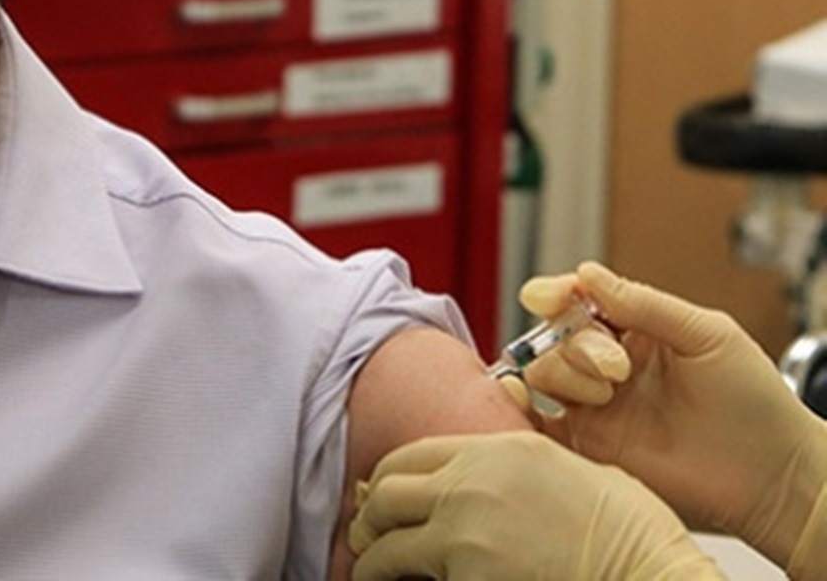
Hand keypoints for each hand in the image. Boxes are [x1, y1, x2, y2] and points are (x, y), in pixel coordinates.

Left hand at [348, 431, 724, 579]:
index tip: (380, 497)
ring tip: (370, 571)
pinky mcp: (468, 576)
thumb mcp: (571, 471)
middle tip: (365, 537)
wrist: (652, 577)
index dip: (387, 478)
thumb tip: (480, 483)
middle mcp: (472, 485)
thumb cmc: (632, 533)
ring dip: (372, 560)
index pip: (411, 455)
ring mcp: (466, 533)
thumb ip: (515, 470)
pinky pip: (417, 580)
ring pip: (387, 545)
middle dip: (369, 519)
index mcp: (498, 450)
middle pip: (386, 494)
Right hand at [522, 262, 826, 568]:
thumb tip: (587, 273)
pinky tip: (525, 401)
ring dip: (566, 376)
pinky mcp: (589, 445)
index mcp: (638, 330)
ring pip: (544, 373)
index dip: (557, 294)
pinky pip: (538, 423)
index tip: (550, 298)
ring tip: (608, 396)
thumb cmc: (754, 402)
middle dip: (579, 344)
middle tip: (618, 368)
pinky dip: (521, 409)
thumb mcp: (706, 334)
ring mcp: (598, 404)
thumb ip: (644, 304)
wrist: (770, 476)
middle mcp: (611, 364)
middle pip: (557, 335)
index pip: (580, 300)